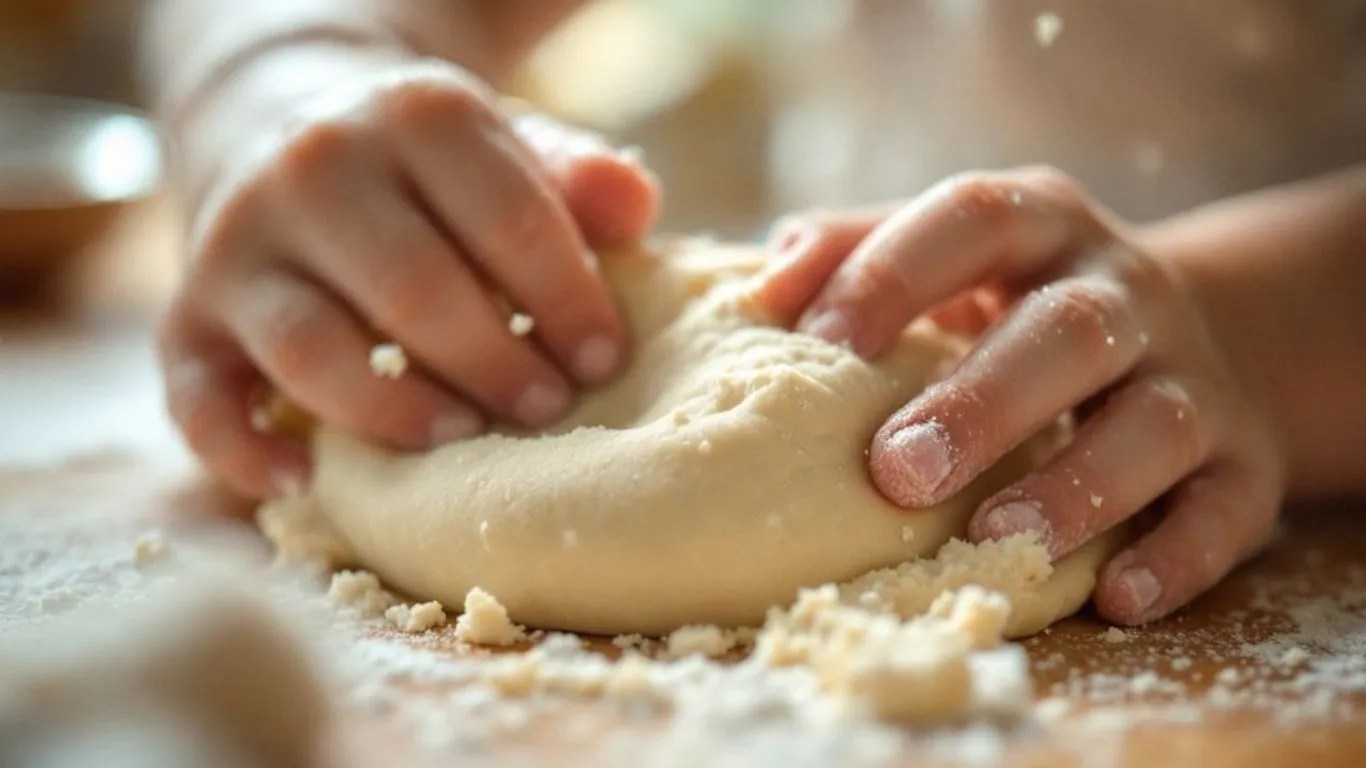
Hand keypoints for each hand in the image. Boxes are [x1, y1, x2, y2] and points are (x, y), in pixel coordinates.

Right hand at [159, 60, 659, 499]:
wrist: (287, 125)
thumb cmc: (430, 170)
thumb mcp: (505, 147)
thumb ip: (572, 176)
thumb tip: (638, 210)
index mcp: (416, 117)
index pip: (508, 217)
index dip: (567, 299)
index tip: (605, 359)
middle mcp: (316, 169)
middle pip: (414, 287)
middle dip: (493, 362)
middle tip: (548, 411)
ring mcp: (239, 243)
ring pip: (308, 344)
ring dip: (390, 408)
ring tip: (458, 440)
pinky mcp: (190, 313)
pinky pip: (197, 394)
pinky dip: (242, 447)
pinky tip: (302, 481)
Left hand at [755, 166, 1286, 624]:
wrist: (1188, 333)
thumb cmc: (1013, 305)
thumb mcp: (948, 257)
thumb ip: (857, 250)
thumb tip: (763, 283)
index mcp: (1040, 226)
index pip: (972, 219)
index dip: (895, 272)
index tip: (820, 343)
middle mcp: (1125, 292)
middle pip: (1070, 330)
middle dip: (984, 400)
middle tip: (897, 469)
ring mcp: (1194, 375)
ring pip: (1155, 422)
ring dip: (1079, 483)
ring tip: (998, 534)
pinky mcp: (1246, 461)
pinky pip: (1227, 509)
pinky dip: (1177, 556)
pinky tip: (1116, 595)